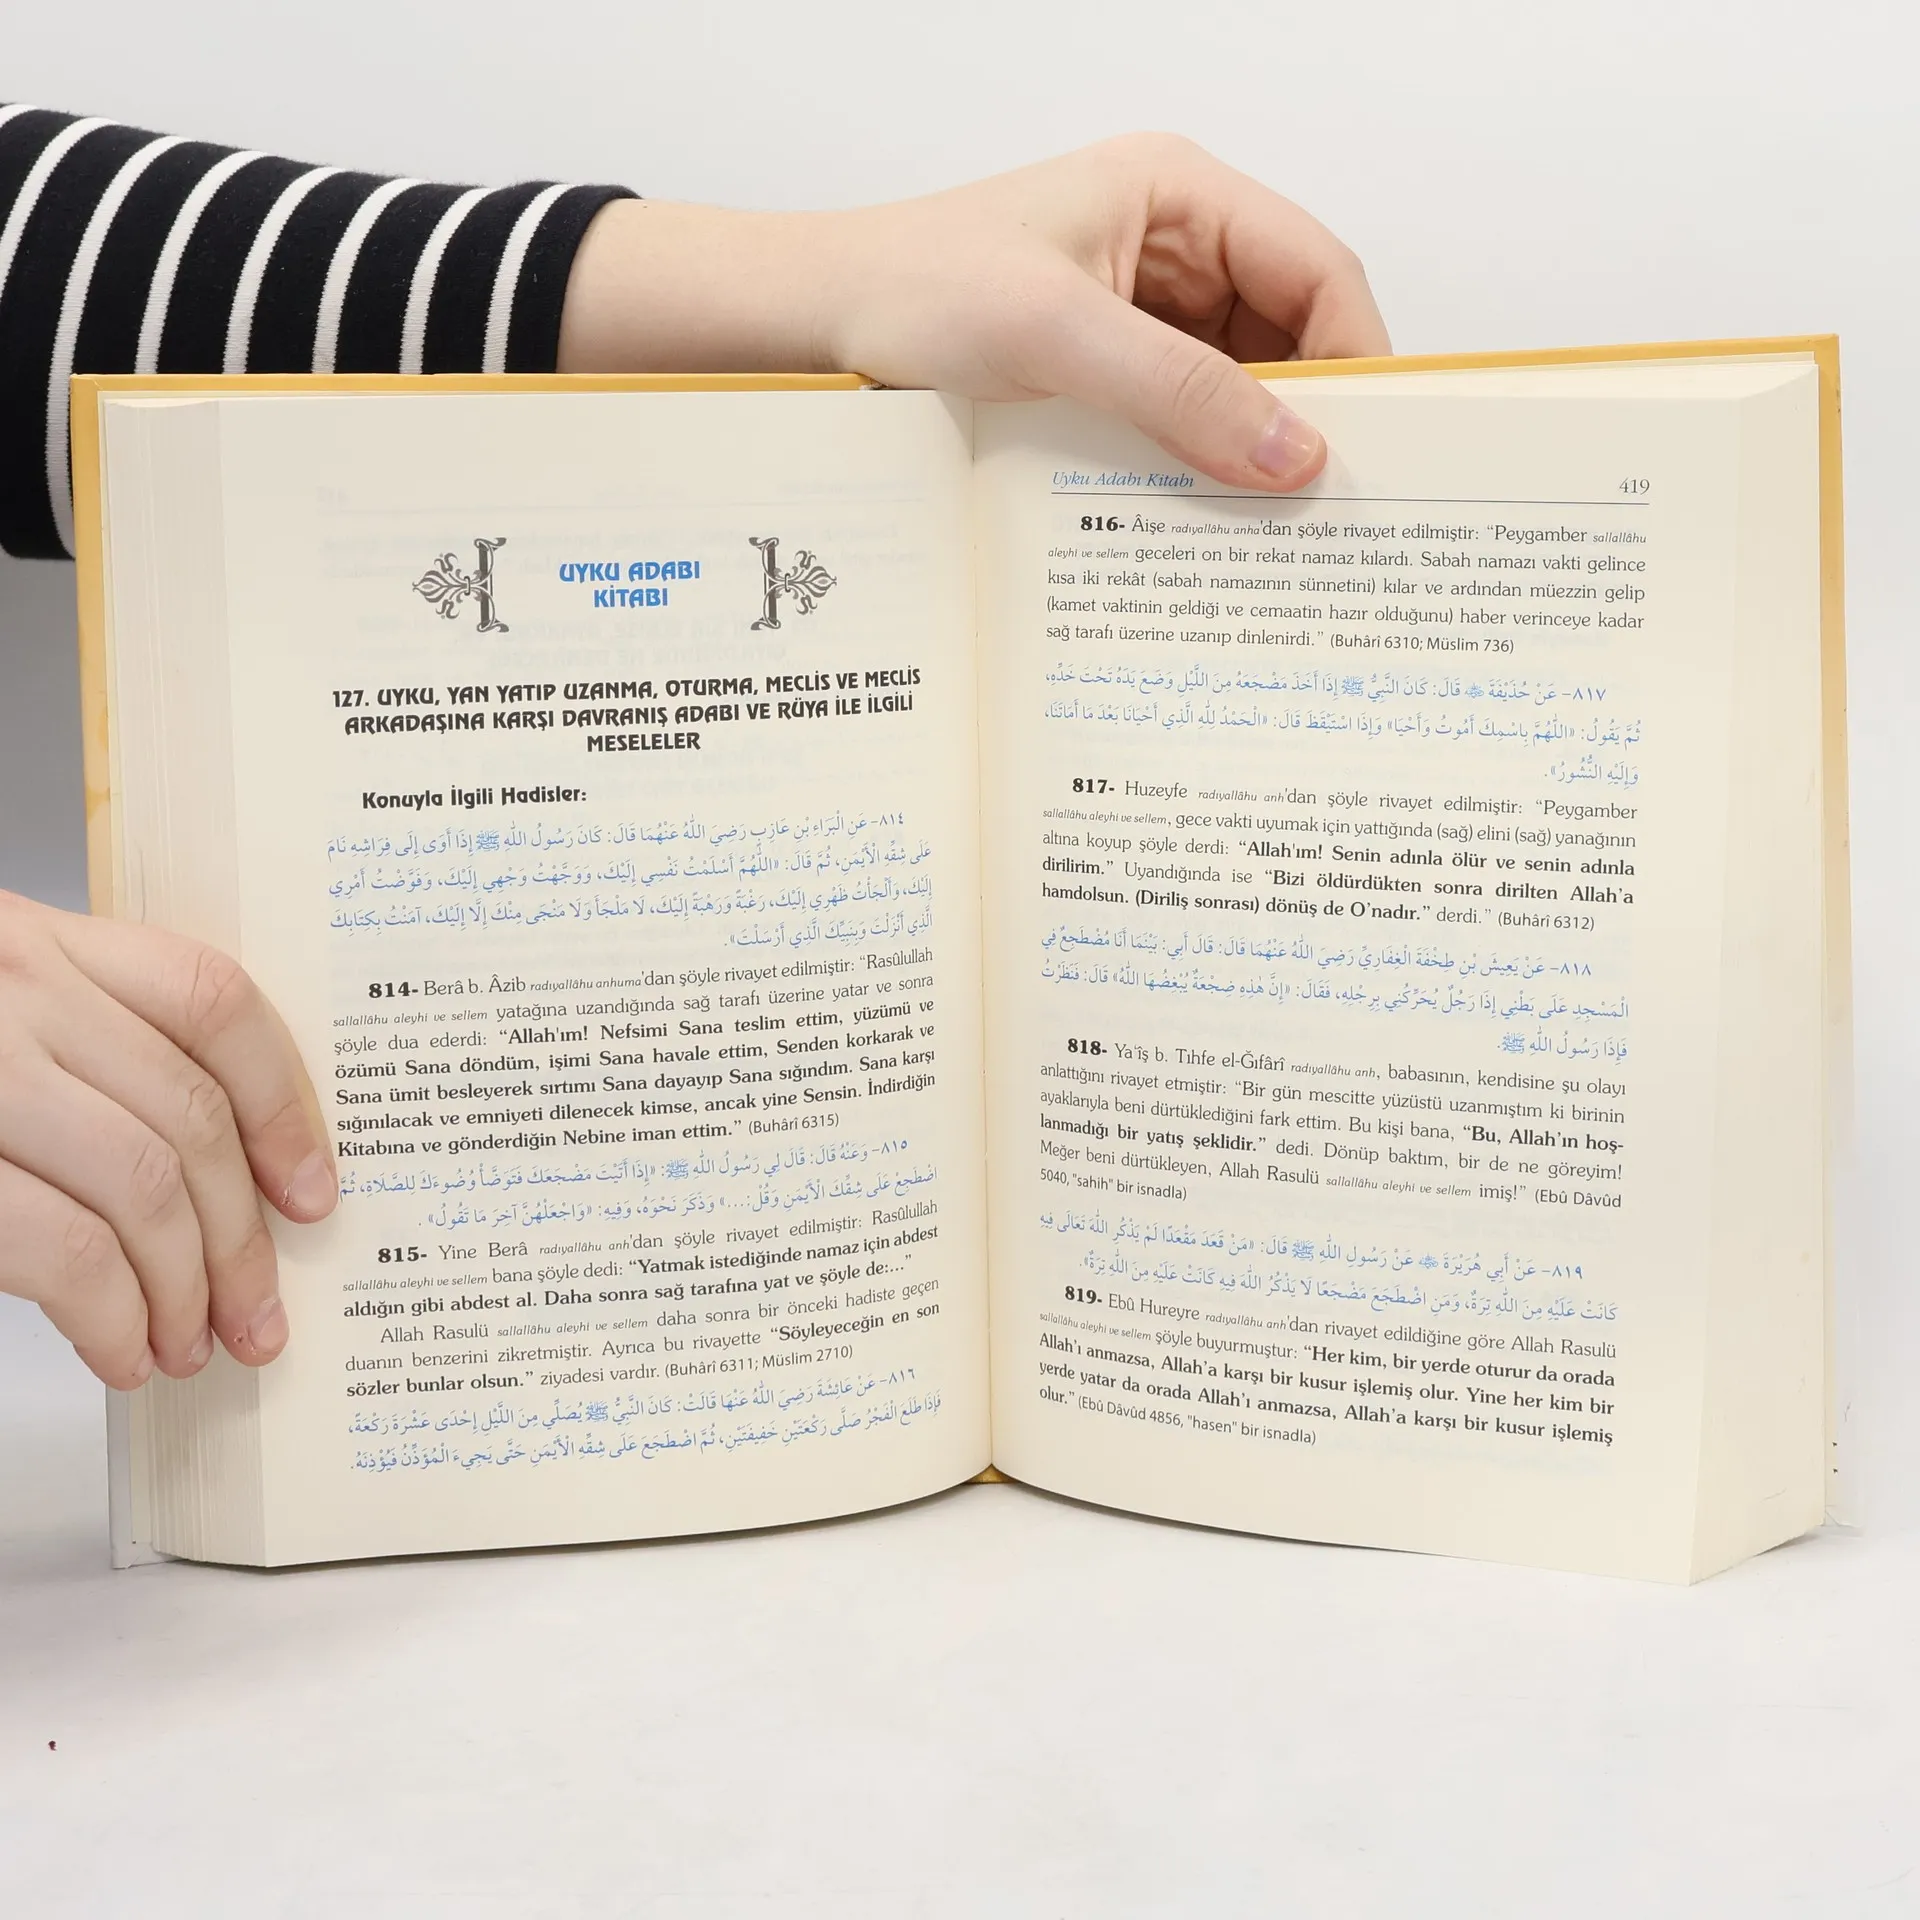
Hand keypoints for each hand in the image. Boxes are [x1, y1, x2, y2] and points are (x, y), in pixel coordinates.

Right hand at [0, 893, 335, 1386]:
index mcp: (29, 940)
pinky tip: (119, 1351)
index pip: (212, 999)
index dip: (285, 1105)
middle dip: (245, 1237)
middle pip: (191, 1114)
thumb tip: (224, 1177)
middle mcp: (5, 985)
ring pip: (143, 1186)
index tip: (312, 1191)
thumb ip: (78, 1053)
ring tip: (190, 1347)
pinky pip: (65, 1248)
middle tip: (260, 1315)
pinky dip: (113, 1316)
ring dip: (188, 1289)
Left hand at [558, 133, 1388, 490]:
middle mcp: (1170, 247)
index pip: (1316, 268)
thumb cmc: (909, 291)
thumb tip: (1296, 455)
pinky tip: (1199, 520)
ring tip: (1267, 530)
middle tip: (1328, 510)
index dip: (1356, 357)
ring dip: (1249, 450)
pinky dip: (1196, 466)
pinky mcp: (1102, 370)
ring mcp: (1137, 312)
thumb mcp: (1056, 336)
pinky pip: (1180, 419)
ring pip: (1238, 386)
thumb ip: (1180, 392)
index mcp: (1178, 194)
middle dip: (1308, 415)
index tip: (1367, 452)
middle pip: (1288, 333)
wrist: (805, 325)